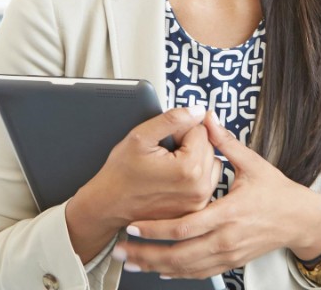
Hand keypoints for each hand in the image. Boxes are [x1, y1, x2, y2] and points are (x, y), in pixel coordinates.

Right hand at [65, 105, 221, 262]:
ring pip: (211, 162)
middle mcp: (199, 188)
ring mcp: (199, 202)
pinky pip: (208, 180)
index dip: (180, 130)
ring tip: (170, 165)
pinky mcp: (196, 209)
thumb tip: (199, 110)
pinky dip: (196, 174)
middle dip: (189, 143)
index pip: (200, 130)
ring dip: (195, 158)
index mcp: (188, 168)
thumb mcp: (141, 136)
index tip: (163, 142)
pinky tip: (175, 177)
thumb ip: (173, 119)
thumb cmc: (121, 173)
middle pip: (209, 146)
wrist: (109, 205)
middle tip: (164, 153)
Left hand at [112, 113, 320, 278]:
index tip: (134, 225)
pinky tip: (158, 270)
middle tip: (121, 250)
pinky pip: (198, 273)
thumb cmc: (277, 192)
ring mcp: (228, 254)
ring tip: (130, 263)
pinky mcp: (230, 262)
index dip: (157, 229)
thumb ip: (225, 142)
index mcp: (229, 213)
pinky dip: (176, 273)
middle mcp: (226, 238)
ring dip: (155, 266)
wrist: (299, 220)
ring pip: (186, 267)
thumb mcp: (252, 164)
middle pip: (179, 254)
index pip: (185, 227)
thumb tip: (207, 117)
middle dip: (146, 254)